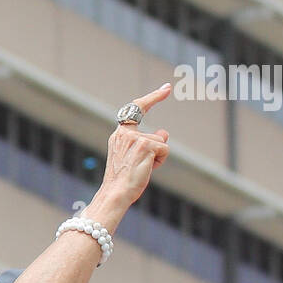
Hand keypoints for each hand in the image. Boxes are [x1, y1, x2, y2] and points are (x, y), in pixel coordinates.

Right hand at [96, 83, 171, 210]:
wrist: (115, 193)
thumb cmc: (124, 180)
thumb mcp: (135, 158)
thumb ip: (148, 143)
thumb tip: (164, 132)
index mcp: (119, 136)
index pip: (135, 110)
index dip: (152, 98)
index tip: (166, 89)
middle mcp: (125, 133)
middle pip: (154, 133)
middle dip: (157, 136)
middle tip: (152, 135)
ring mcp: (135, 138)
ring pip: (160, 142)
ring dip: (157, 158)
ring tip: (142, 170)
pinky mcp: (145, 145)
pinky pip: (164, 149)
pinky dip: (160, 161)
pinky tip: (147, 170)